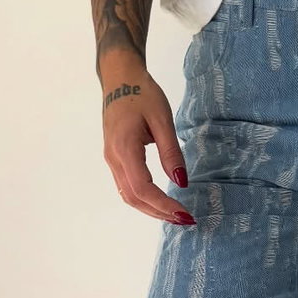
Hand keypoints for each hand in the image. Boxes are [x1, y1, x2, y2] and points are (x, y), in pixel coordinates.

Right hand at [100, 57, 193, 224]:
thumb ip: (171, 152)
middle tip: (185, 220)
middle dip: (159, 212)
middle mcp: (113, 158)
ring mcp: (111, 159)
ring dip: (151, 209)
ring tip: (176, 215)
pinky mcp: (114, 158)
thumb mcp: (162, 120)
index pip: (143, 188)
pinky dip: (144, 199)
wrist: (120, 78)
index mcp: (124, 148)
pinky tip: (161, 201)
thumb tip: (181, 182)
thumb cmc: (142, 93)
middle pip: (134, 198)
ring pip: (128, 195)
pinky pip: (126, 186)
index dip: (164, 205)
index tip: (185, 214)